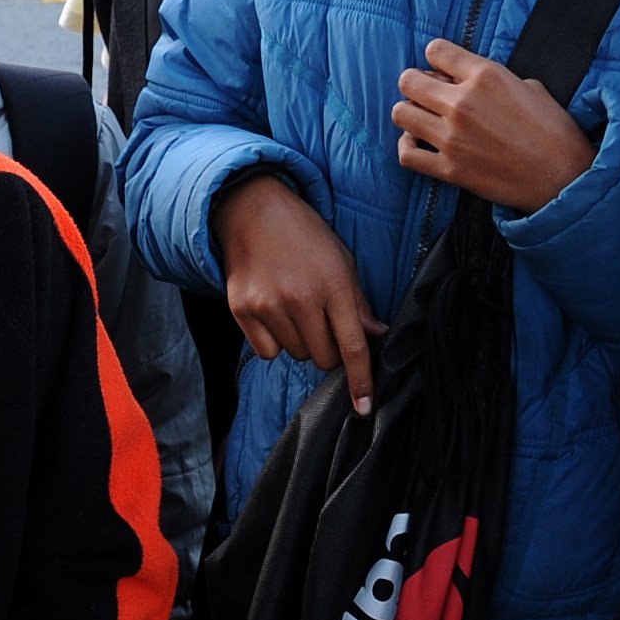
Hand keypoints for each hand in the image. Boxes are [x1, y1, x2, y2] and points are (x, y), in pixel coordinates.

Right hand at [211, 174, 383, 412]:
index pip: (353, 346)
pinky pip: (267, 352)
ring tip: (294, 309)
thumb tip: (377, 337)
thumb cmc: (305, 236)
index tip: (365, 408)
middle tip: (322, 323)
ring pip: (296, 355)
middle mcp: (300, 298)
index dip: (362, 381)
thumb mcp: (342, 261)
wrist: (252, 210)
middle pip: (323, 358)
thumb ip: (358, 304)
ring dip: (301, 342)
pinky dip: (274, 342)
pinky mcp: (242, 310)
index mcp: (333, 285)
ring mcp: (268, 305)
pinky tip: (273, 313)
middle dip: (328, 350)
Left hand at [393, 42, 595, 210]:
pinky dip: (407, 145)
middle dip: (415, 83)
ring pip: (401, 113)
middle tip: (428, 93)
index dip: (437, 57)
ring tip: (423, 118)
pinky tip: (419, 142)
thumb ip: (493, 78)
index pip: (435, 50)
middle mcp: (462, 102)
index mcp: (485, 75)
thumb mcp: (530, 86)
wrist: (565, 178)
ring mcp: (451, 137)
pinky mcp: (449, 168)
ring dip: (409, 112)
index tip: (443, 68)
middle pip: (408, 80)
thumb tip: (465, 80)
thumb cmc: (555, 131)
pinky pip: (406, 153)